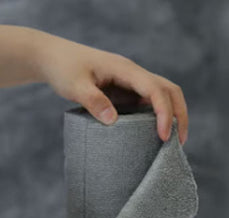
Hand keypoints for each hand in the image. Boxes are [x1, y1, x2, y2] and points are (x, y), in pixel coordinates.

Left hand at [32, 33, 187, 143]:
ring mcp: (129, 83)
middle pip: (168, 90)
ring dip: (170, 115)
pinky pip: (145, 103)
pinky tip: (152, 136)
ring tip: (170, 143)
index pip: (155, 89)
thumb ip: (93, 101)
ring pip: (161, 96)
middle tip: (178, 142)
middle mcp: (132, 75)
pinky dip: (154, 117)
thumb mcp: (75, 86)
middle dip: (178, 114)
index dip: (164, 112)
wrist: (55, 59)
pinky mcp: (123, 92)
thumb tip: (112, 121)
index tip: (163, 136)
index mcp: (125, 70)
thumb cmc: (64, 69)